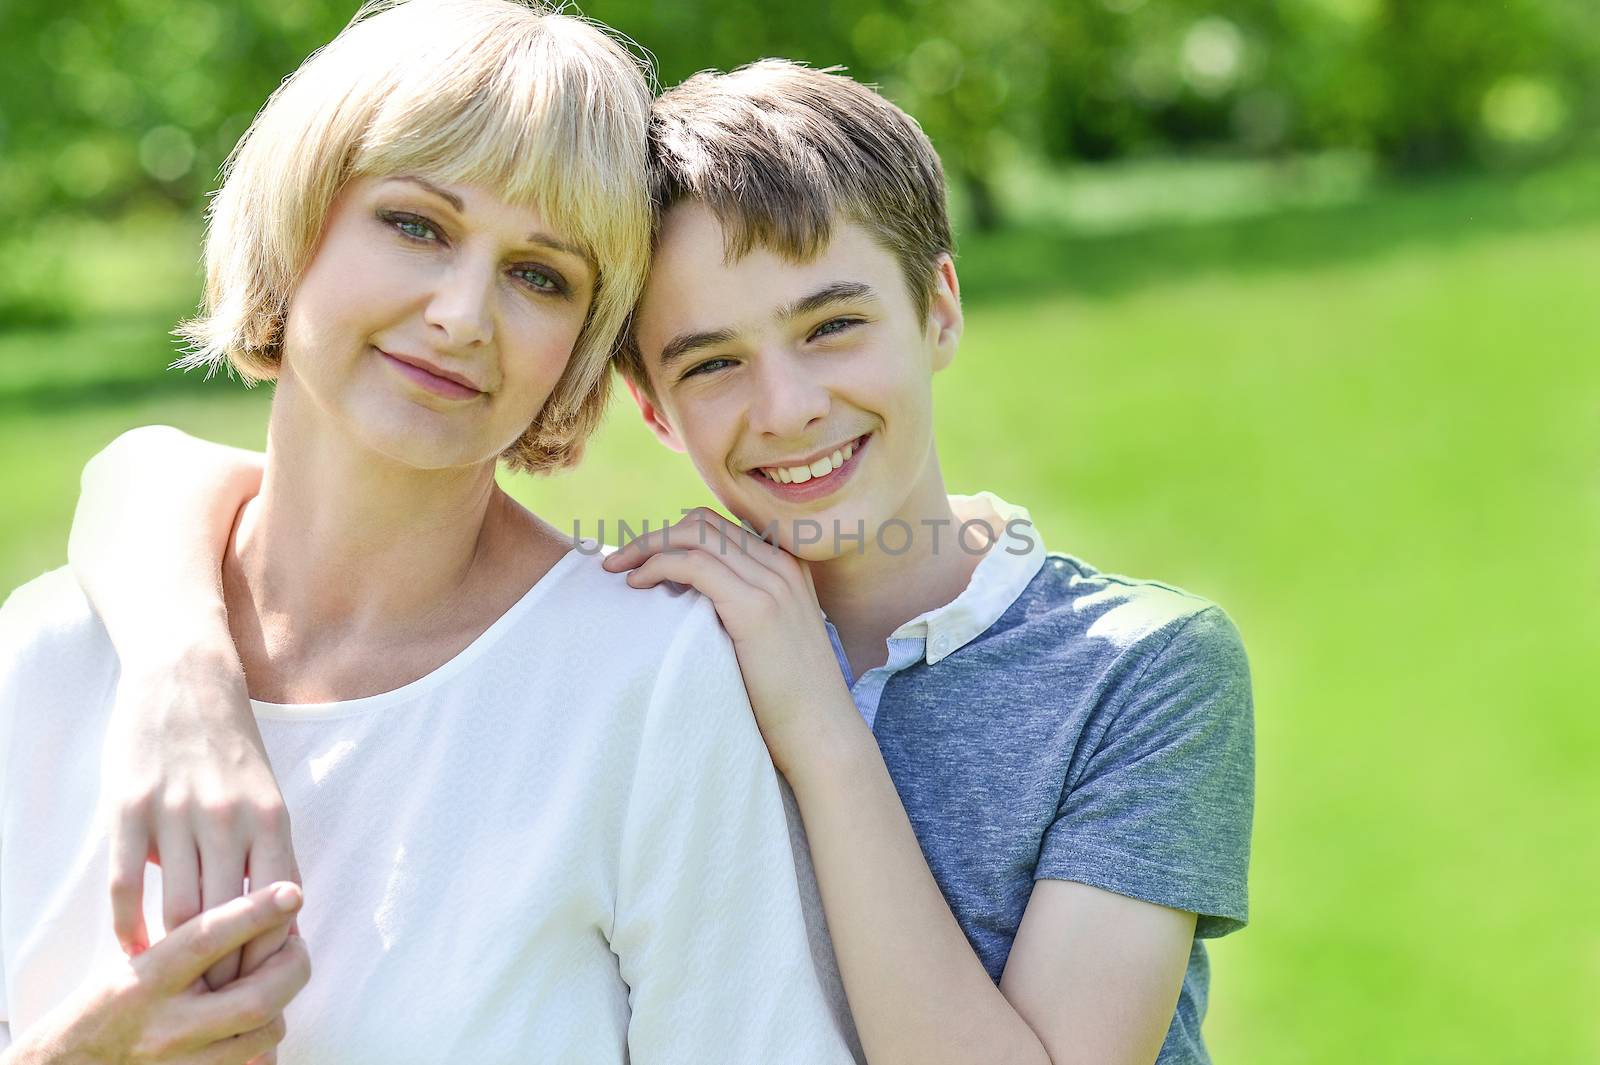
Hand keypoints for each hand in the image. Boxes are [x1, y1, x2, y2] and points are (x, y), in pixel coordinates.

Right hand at [8, 883, 308, 1064]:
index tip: (291, 892)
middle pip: (256, 998)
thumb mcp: (137, 963)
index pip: (207, 938)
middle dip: (292, 966)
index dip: (255, 913)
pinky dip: (265, 1037)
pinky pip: (253, 1062)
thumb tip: (259, 911)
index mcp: (146, 979)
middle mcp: (165, 1024)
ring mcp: (180, 1062)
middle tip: (296, 945)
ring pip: (265, 1032)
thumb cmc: (108, 1003)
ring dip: (282, 1001)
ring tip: (276, 979)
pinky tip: (259, 1017)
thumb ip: (191, 942)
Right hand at [102, 649, 299, 991]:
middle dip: (223, 969)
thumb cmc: (232, 743)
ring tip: (175, 987)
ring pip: (177, 912)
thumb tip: (265, 916)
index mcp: (271, 819)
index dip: (268, 955)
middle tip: (214, 1003)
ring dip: (176, 958)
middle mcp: (228, 820)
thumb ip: (265, 851)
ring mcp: (176, 815)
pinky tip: (134, 951)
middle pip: (226, 921)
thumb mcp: (267, 794)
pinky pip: (127, 887)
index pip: (276, 909)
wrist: (187, 678)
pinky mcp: (129, 810)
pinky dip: (129, 930)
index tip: (261, 985)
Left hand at [600, 507, 856, 773]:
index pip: (720, 527)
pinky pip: (693, 564)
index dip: (674, 536)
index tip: (640, 559)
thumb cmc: (789, 698)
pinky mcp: (756, 607)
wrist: (820, 731)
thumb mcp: (768, 638)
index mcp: (787, 567)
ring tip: (618, 570)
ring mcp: (772, 582)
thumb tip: (687, 601)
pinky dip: (657, 565)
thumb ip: (741, 608)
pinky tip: (637, 583)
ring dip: (647, 546)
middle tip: (617, 562)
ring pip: (695, 534)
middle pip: (703, 522)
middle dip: (654, 535)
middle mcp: (782, 564)